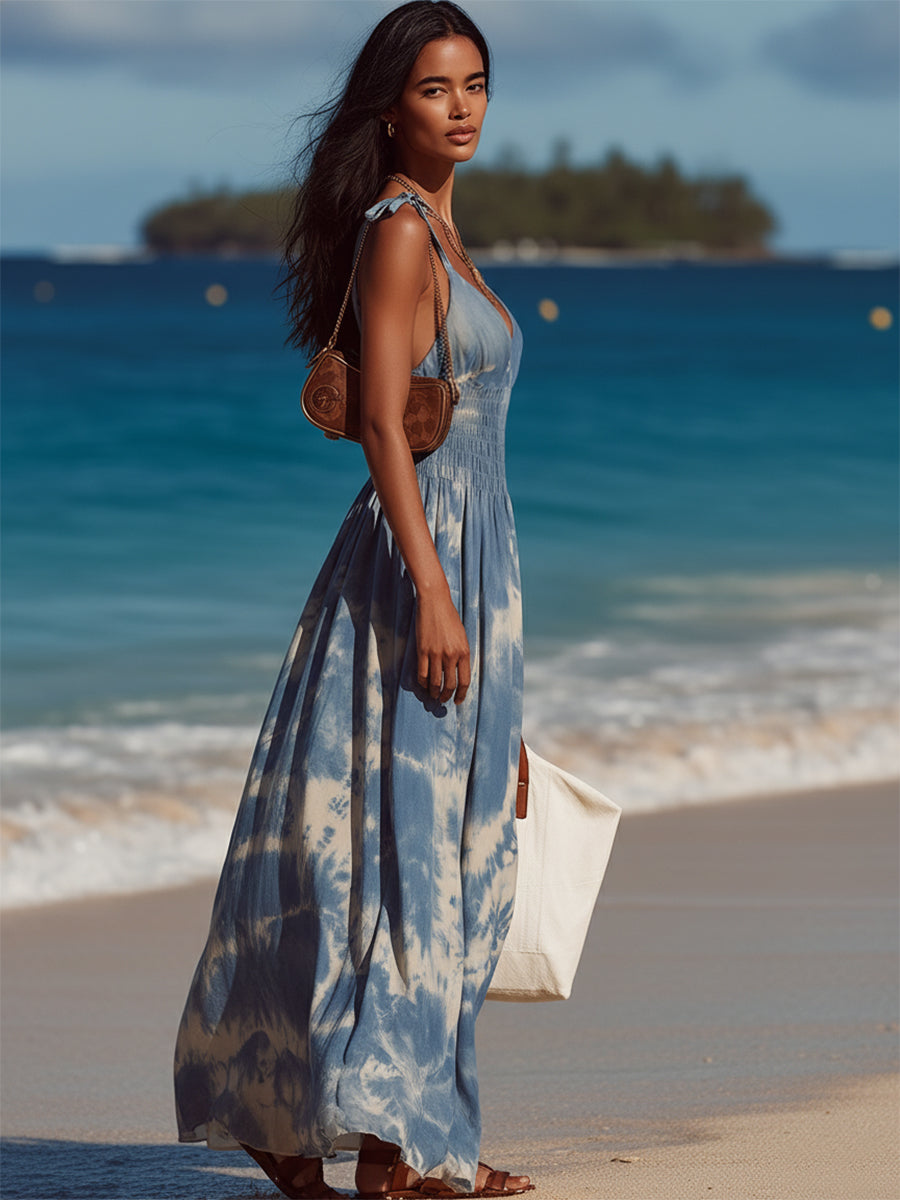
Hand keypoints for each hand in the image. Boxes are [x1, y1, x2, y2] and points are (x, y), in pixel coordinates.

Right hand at [415, 589, 470, 703]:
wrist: (435, 601)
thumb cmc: (449, 617)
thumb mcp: (462, 636)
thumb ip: (461, 654)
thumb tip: (456, 672)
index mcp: (464, 652)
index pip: (464, 681)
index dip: (461, 694)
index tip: (457, 701)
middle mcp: (451, 655)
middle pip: (449, 684)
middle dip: (446, 696)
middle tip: (443, 700)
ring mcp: (436, 653)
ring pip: (435, 682)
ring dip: (434, 692)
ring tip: (433, 696)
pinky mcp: (422, 650)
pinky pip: (422, 673)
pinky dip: (422, 683)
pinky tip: (423, 685)